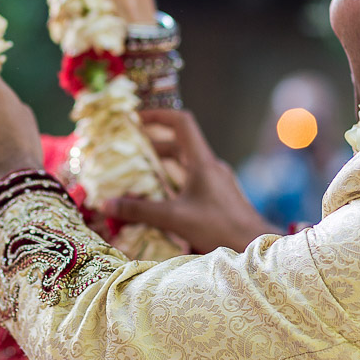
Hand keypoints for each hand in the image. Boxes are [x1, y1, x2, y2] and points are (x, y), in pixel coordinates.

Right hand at [97, 109, 280, 253]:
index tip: (136, 119)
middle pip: (179, 144)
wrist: (254, 245)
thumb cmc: (218, 227)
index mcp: (202, 161)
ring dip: (163, 165)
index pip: (181, 122)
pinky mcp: (219, 196)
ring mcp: (217, 181)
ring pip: (186, 163)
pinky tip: (161, 198)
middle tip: (128, 151)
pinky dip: (174, 181)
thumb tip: (106, 204)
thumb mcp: (174, 218)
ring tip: (138, 174)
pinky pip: (192, 180)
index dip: (158, 115)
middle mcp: (210, 166)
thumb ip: (139, 211)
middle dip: (153, 145)